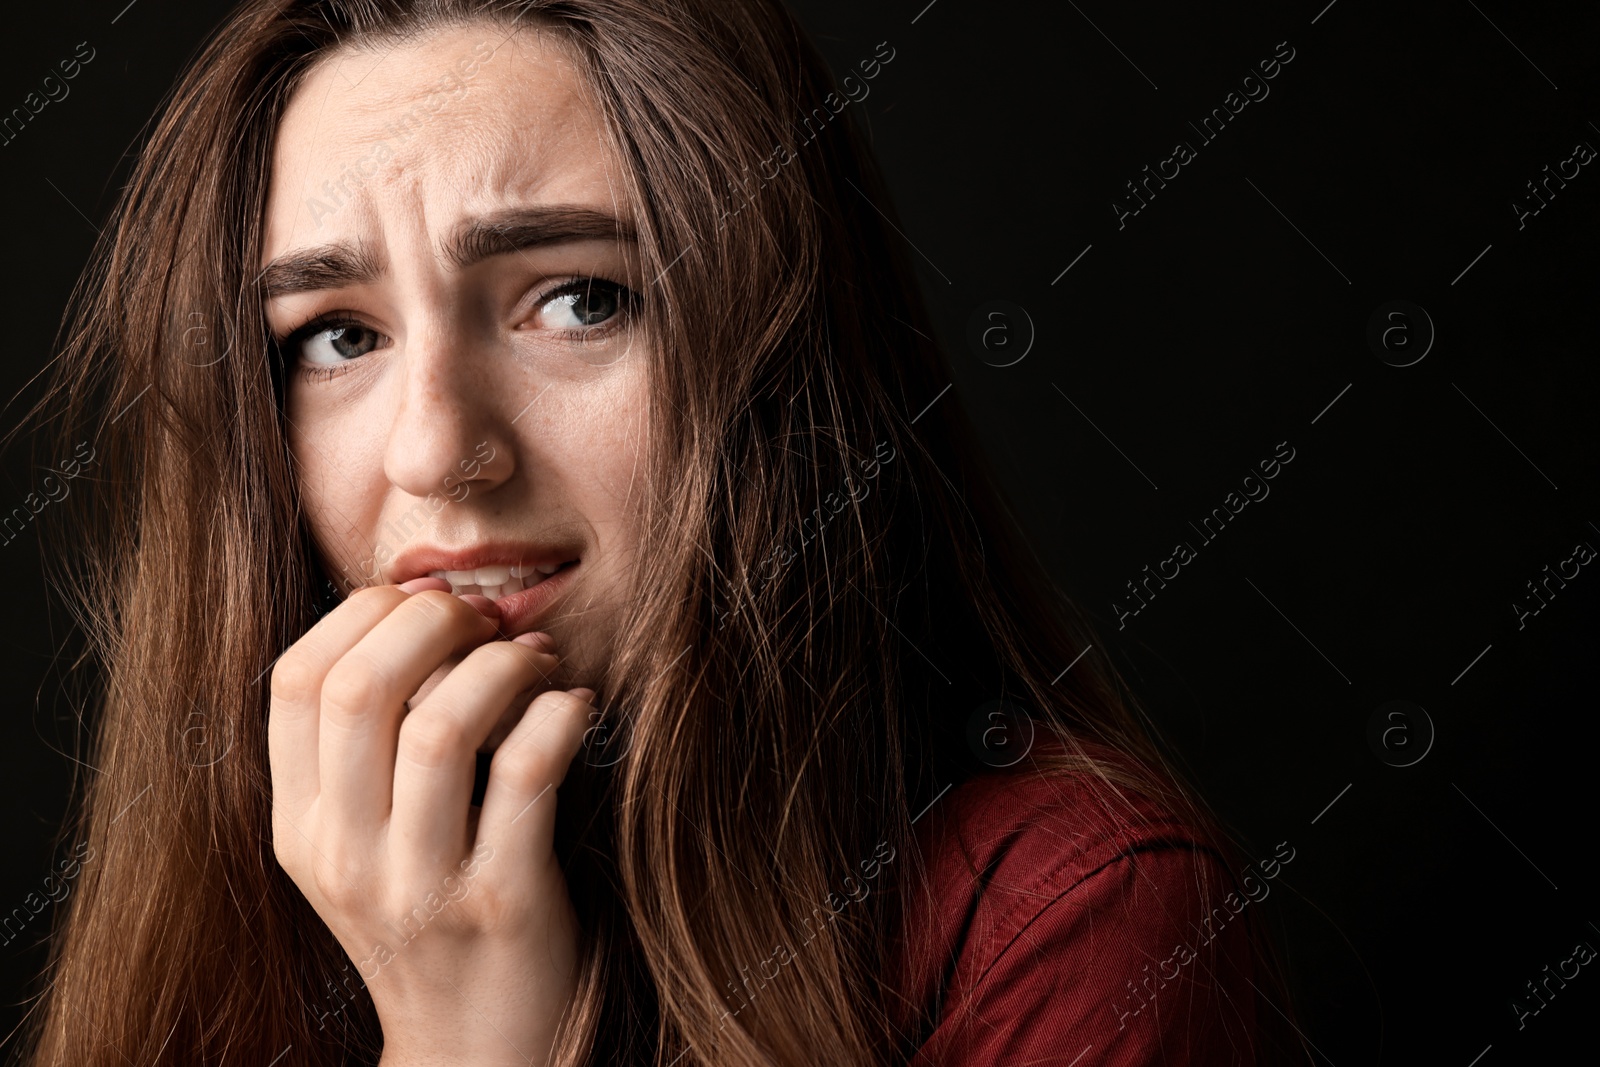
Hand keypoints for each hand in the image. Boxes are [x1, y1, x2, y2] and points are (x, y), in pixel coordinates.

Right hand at [268, 577, 593, 1064]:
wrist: (476, 1049)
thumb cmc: (432, 919)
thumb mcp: (364, 845)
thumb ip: (366, 750)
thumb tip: (420, 608)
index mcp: (300, 829)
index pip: (292, 682)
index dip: (363, 616)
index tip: (424, 603)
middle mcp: (344, 856)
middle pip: (359, 689)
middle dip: (433, 623)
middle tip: (485, 621)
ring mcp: (419, 885)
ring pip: (440, 726)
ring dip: (501, 668)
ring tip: (536, 664)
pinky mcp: (501, 901)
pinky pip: (527, 774)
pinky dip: (559, 716)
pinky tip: (575, 708)